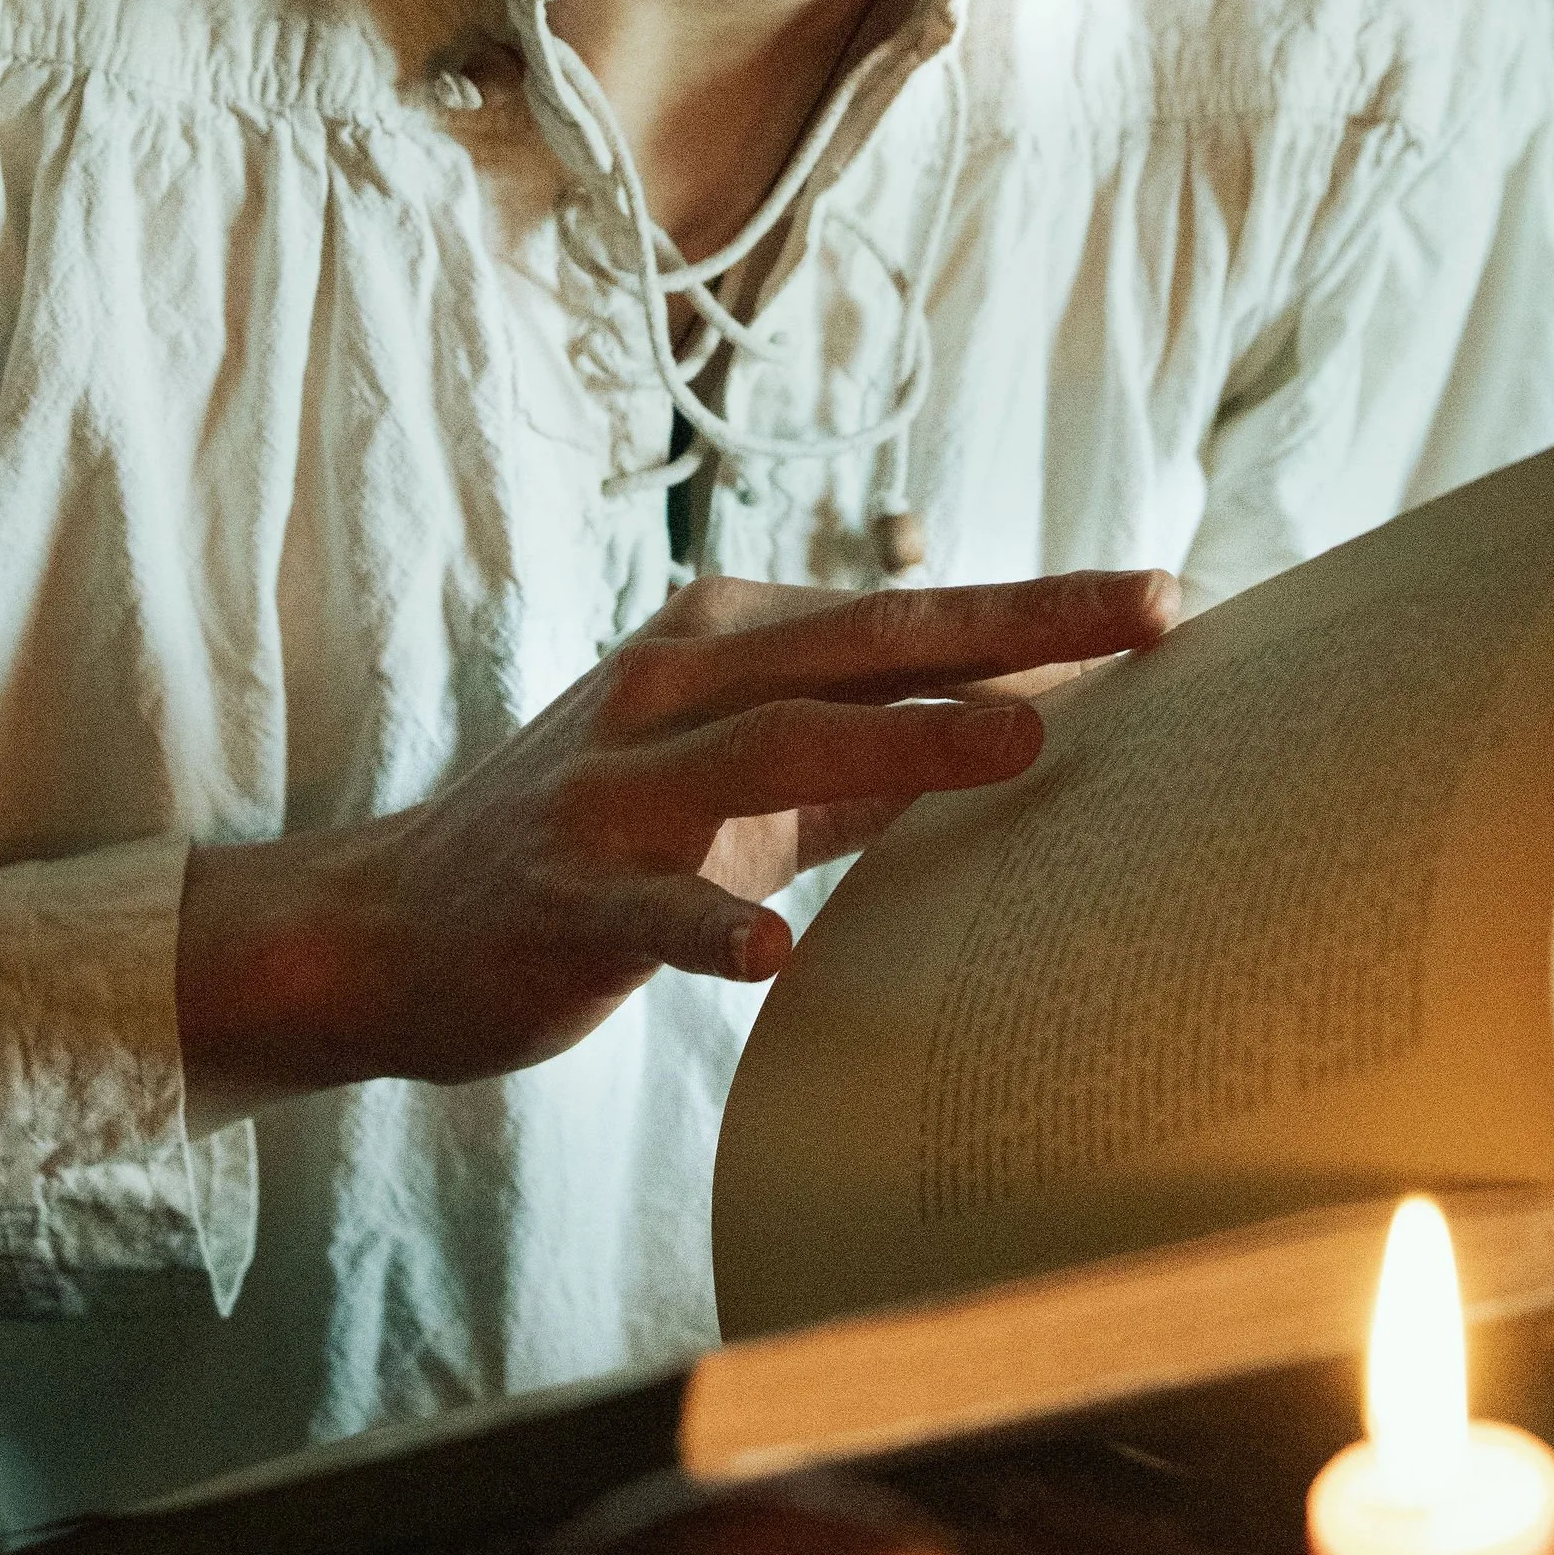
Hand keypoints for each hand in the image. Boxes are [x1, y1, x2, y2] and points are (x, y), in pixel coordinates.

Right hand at [175, 566, 1174, 1110]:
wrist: (389, 927)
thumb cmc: (598, 842)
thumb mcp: (733, 774)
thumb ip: (865, 752)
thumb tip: (1030, 714)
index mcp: (720, 645)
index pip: (900, 619)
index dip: (1035, 607)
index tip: (1164, 598)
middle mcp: (669, 690)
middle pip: (861, 645)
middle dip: (1011, 624)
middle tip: (1149, 613)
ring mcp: (611, 792)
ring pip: (768, 749)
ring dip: (902, 740)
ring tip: (1022, 738)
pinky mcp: (561, 897)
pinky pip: (647, 913)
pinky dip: (709, 927)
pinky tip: (772, 955)